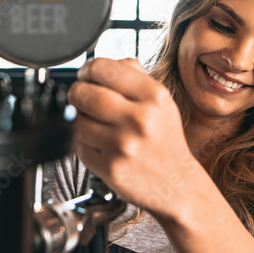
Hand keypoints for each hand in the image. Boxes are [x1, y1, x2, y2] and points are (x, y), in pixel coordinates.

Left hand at [68, 58, 197, 219]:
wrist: (176, 185)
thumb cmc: (164, 141)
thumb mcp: (161, 102)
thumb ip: (133, 77)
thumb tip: (99, 66)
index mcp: (154, 96)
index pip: (104, 69)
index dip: (88, 69)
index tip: (86, 75)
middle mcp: (140, 119)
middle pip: (84, 93)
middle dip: (77, 93)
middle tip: (81, 97)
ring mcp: (123, 145)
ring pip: (77, 121)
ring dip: (80, 120)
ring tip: (96, 124)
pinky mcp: (110, 167)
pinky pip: (79, 146)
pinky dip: (83, 143)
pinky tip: (100, 144)